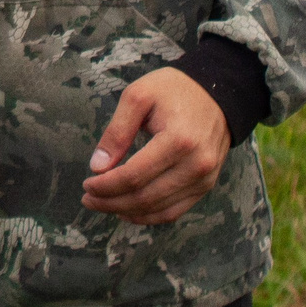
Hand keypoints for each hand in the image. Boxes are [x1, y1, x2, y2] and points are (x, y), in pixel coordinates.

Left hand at [81, 67, 229, 225]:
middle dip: (111, 202)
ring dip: (126, 211)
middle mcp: (196, 164)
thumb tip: (98, 167)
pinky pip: (175, 211)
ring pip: (159, 209)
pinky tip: (127, 210)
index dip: (106, 186)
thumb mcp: (138, 96)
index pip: (134, 175)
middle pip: (145, 197)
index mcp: (178, 140)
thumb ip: (117, 131)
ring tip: (102, 204)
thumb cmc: (174, 90)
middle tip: (88, 198)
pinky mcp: (206, 186)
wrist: (218, 94)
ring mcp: (204, 179)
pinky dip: (148, 216)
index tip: (87, 184)